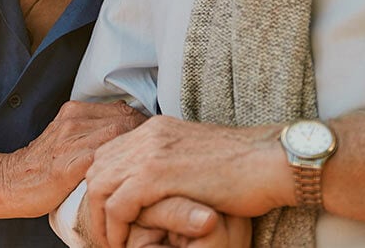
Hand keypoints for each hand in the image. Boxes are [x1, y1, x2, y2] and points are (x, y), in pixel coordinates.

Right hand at [1, 100, 145, 216]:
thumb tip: (126, 124)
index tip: (151, 139)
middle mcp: (73, 119)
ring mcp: (71, 140)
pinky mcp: (70, 164)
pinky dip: (121, 165)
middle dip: (145, 135)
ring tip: (147, 165)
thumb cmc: (44, 163)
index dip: (142, 123)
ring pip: (118, 134)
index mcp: (74, 110)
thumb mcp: (66, 134)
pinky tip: (128, 176)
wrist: (13, 180)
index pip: (122, 108)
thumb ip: (92, 126)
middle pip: (125, 118)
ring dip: (137, 150)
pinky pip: (105, 158)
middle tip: (155, 153)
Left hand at [85, 115, 283, 247]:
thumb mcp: (195, 158)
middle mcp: (147, 134)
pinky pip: (118, 204)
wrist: (268, 160)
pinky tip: (124, 244)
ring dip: (101, 219)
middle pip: (98, 167)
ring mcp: (150, 151)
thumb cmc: (243, 166)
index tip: (110, 216)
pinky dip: (115, 228)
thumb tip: (158, 187)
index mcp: (155, 129)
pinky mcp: (157, 173)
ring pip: (100, 186)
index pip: (109, 153)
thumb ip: (172, 164)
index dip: (104, 187)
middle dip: (96, 204)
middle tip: (106, 234)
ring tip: (112, 243)